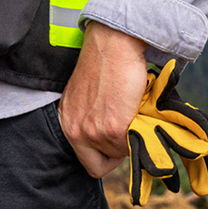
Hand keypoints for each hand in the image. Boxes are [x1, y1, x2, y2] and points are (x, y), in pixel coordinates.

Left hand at [58, 22, 150, 177]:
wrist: (112, 45)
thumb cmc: (103, 66)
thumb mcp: (85, 98)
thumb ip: (90, 120)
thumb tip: (111, 141)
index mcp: (67, 122)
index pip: (88, 163)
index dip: (106, 156)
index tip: (116, 140)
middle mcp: (74, 130)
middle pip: (104, 163)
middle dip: (119, 148)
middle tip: (125, 124)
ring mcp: (92, 131)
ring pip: (122, 153)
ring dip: (132, 135)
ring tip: (129, 108)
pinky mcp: (112, 127)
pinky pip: (133, 143)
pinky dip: (140, 130)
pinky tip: (135, 106)